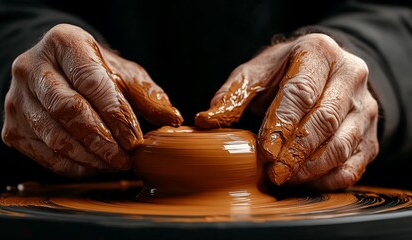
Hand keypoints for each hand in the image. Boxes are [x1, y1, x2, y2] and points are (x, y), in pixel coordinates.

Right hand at [2, 23, 182, 176]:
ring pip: (54, 135)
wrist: (58, 75)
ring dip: (89, 157)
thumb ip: (148, 95)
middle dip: (101, 140)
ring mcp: (17, 98)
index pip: (91, 81)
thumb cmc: (96, 73)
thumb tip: (172, 120)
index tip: (135, 140)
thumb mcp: (125, 74)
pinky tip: (94, 166)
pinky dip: (71, 166)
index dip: (115, 114)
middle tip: (125, 159)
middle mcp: (32, 67)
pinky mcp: (12, 127)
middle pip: (68, 110)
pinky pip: (43, 154)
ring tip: (114, 164)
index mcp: (64, 42)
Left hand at [195, 33, 378, 190]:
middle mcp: (350, 76)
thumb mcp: (257, 74)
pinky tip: (305, 181)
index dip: (282, 124)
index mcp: (320, 52)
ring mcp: (365, 106)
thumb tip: (205, 121)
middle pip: (326, 119)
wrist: (323, 73)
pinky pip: (354, 162)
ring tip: (284, 178)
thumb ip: (234, 95)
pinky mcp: (370, 133)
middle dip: (296, 151)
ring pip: (343, 144)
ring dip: (311, 167)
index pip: (302, 92)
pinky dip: (329, 178)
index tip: (265, 151)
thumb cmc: (284, 74)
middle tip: (273, 172)